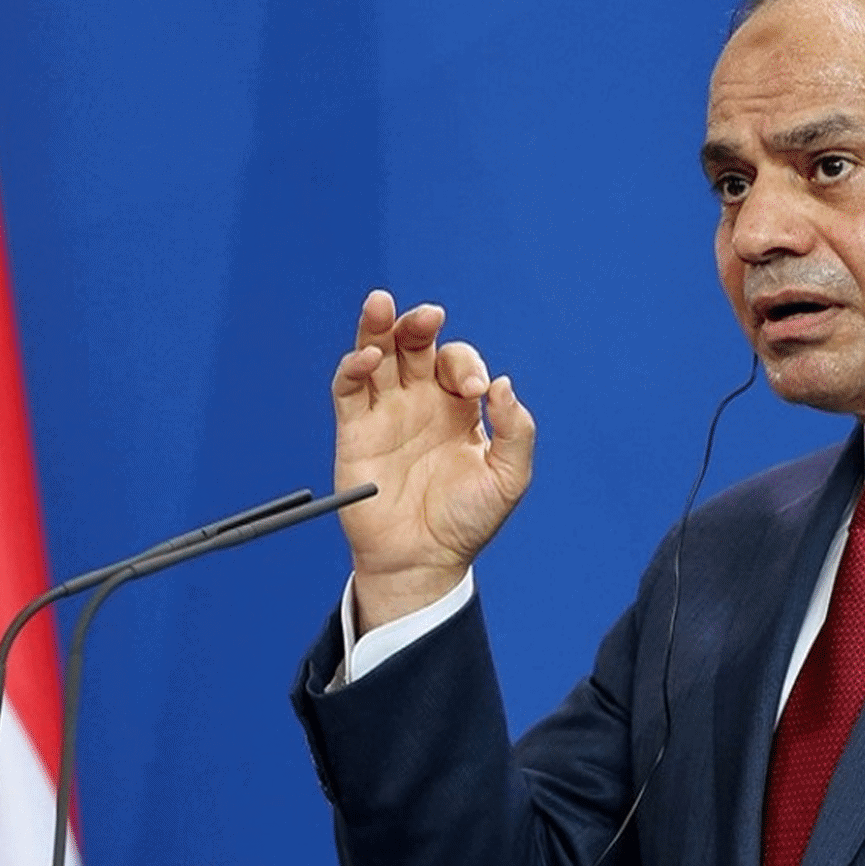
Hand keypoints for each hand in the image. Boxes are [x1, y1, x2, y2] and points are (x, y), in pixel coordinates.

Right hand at [333, 290, 534, 631]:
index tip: (476, 392)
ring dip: (378, 326)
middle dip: (419, 324)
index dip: (466, 365)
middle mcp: (420, 402)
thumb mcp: (509, 478)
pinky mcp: (354, 431)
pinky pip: (348, 388)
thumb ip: (516, 431)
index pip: (457, 363)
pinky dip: (353, 367)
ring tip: (382, 304)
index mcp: (457, 407)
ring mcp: (385, 412)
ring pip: (377, 353)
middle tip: (430, 317)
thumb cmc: (466, 522)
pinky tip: (367, 357)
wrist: (423, 561)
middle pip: (413, 344)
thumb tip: (503, 384)